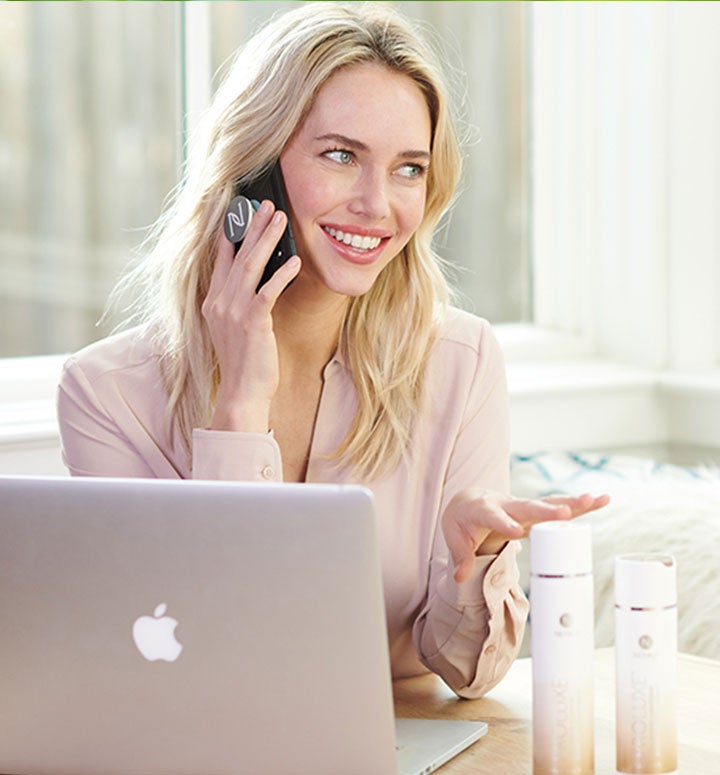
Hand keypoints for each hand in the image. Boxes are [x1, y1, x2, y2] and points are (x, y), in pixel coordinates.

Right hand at [201, 200, 300, 431]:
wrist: (242, 392)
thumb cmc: (245, 362)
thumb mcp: (236, 327)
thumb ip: (241, 301)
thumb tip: (260, 278)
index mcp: (213, 302)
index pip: (221, 260)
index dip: (231, 233)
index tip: (240, 211)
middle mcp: (219, 303)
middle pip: (237, 256)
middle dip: (252, 227)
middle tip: (266, 204)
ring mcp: (233, 312)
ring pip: (250, 266)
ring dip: (266, 240)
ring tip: (279, 219)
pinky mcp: (252, 323)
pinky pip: (267, 291)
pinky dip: (281, 274)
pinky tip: (294, 260)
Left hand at [441, 489, 609, 582]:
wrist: (468, 502)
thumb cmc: (463, 522)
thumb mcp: (456, 539)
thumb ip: (461, 558)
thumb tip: (461, 576)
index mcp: (483, 510)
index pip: (494, 516)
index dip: (505, 524)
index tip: (516, 532)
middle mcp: (506, 504)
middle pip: (527, 506)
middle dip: (546, 511)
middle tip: (566, 513)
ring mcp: (522, 506)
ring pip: (548, 503)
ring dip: (573, 502)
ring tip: (596, 498)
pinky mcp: (536, 511)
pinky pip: (559, 506)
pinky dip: (580, 504)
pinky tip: (602, 499)